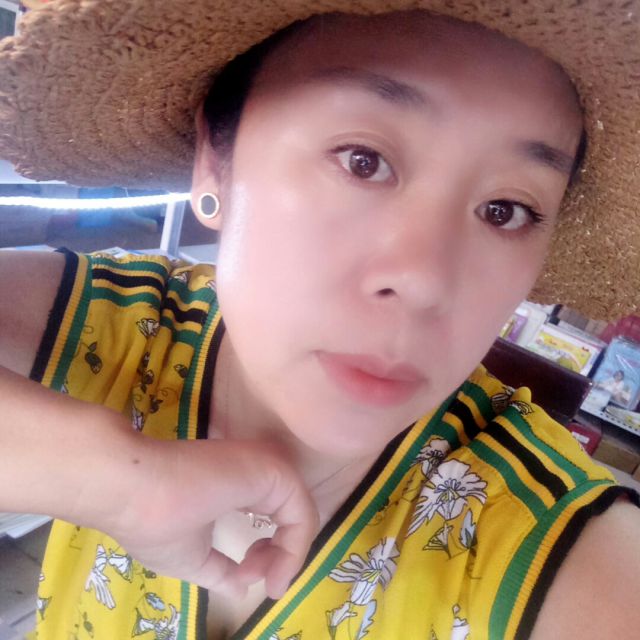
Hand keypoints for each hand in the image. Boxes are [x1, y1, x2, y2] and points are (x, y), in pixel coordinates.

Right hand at [104, 437, 318, 599]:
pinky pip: (302, 514)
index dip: (269, 556)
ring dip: (287, 558)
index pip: (276, 519)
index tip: (245, 578)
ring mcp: (267, 466)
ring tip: (257, 576)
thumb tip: (241, 589)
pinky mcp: (273, 470)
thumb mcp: (191, 556)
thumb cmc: (155, 519)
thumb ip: (220, 570)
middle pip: (292, 519)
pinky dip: (295, 550)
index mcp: (242, 484)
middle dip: (279, 558)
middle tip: (253, 578)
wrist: (130, 487)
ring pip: (301, 518)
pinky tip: (272, 573)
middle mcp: (260, 470)